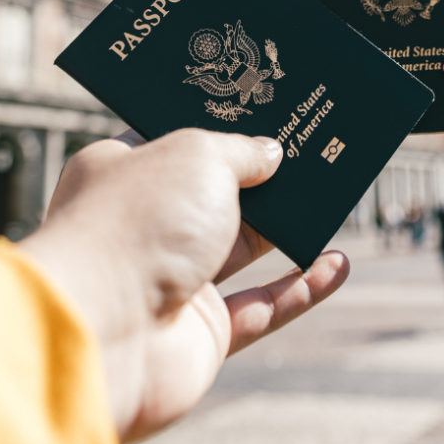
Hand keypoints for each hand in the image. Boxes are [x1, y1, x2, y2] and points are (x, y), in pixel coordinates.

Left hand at [19, 129, 348, 443]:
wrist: (104, 332)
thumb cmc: (137, 224)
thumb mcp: (198, 156)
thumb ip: (241, 151)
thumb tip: (270, 153)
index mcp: (121, 172)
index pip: (172, 140)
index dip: (217, 125)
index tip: (262, 109)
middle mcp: (144, 226)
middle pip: (214, 195)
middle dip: (262, 177)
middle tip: (310, 151)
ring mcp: (172, 281)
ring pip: (243, 249)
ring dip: (288, 229)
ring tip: (333, 200)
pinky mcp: (201, 334)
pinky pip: (263, 308)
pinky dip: (302, 288)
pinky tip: (338, 265)